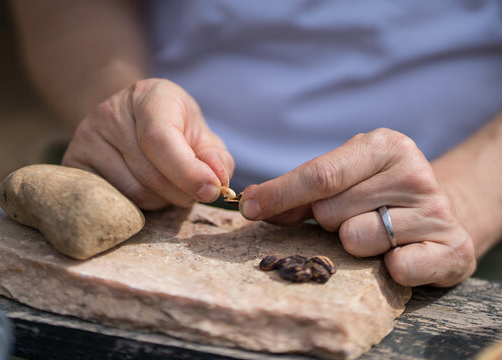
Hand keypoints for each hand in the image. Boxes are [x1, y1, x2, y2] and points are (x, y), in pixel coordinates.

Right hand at [62, 78, 233, 209]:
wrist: (130, 120)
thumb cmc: (174, 129)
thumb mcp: (202, 135)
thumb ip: (216, 158)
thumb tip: (217, 182)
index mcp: (149, 96)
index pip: (160, 139)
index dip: (187, 171)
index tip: (210, 191)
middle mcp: (110, 112)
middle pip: (150, 175)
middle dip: (181, 193)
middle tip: (192, 192)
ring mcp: (86, 137)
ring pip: (133, 194)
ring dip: (161, 203)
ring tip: (168, 188)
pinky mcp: (73, 163)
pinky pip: (112, 202)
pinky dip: (137, 208)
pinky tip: (146, 192)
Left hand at [239, 128, 475, 286]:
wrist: (440, 215)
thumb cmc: (377, 195)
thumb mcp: (343, 180)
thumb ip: (300, 193)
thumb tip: (251, 204)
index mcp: (384, 146)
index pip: (320, 174)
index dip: (279, 194)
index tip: (247, 208)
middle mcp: (414, 172)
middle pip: (331, 210)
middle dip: (326, 222)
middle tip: (350, 217)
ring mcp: (436, 210)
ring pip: (357, 239)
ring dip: (355, 244)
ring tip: (376, 234)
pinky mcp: (453, 249)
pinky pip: (398, 268)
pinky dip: (389, 269)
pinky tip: (397, 256)